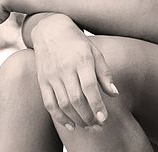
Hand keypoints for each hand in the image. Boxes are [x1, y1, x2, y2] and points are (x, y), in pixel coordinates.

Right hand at [32, 14, 118, 131]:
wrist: (50, 30)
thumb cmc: (77, 42)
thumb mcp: (94, 52)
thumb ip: (104, 73)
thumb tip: (114, 94)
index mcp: (81, 59)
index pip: (89, 87)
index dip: (97, 105)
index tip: (104, 119)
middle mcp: (65, 68)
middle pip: (76, 99)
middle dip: (89, 117)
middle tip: (98, 126)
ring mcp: (52, 75)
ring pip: (64, 104)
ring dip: (77, 119)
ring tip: (88, 126)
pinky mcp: (43, 81)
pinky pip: (50, 104)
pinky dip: (60, 118)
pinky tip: (71, 125)